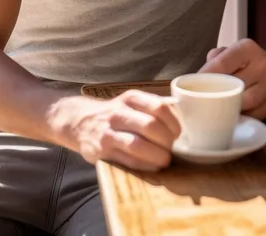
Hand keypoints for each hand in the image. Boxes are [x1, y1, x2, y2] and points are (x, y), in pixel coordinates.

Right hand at [50, 91, 180, 170]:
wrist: (81, 121)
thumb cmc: (116, 114)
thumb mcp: (132, 103)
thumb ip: (153, 108)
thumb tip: (184, 118)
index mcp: (131, 98)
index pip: (159, 107)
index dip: (174, 122)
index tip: (179, 133)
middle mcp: (119, 112)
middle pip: (150, 126)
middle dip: (167, 141)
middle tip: (173, 149)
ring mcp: (108, 131)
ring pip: (137, 144)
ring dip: (156, 155)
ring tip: (164, 160)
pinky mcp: (101, 150)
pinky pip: (127, 160)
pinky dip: (144, 165)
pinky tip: (152, 166)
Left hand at [199, 39, 265, 119]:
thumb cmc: (252, 62)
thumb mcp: (236, 51)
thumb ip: (217, 57)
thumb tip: (200, 73)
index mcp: (247, 49)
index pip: (222, 63)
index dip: (206, 76)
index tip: (192, 86)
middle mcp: (262, 65)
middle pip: (232, 85)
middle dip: (214, 95)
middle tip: (198, 103)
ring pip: (244, 103)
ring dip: (227, 109)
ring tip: (214, 112)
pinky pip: (254, 115)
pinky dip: (240, 118)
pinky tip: (230, 118)